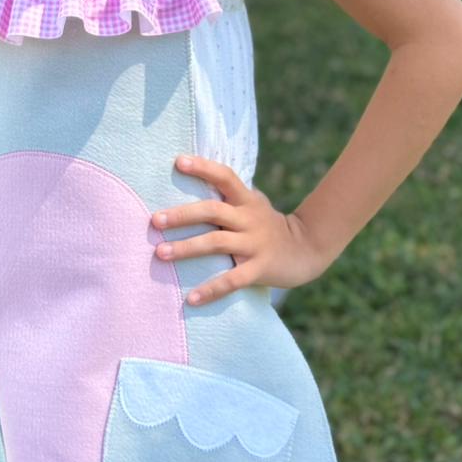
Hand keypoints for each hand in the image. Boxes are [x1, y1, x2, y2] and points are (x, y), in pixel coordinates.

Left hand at [152, 155, 332, 305]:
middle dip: (182, 215)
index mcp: (246, 199)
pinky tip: (191, 299)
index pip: (224, 176)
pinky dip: (211, 289)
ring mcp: (254, 244)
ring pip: (216, 243)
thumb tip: (194, 178)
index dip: (202, 167)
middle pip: (212, 211)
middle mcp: (249, 218)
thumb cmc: (267, 224)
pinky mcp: (259, 269)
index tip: (177, 161)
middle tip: (155, 220)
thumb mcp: (252, 203)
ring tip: (161, 253)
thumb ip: (228, 196)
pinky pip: (232, 280)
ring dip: (186, 248)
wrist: (306, 250)